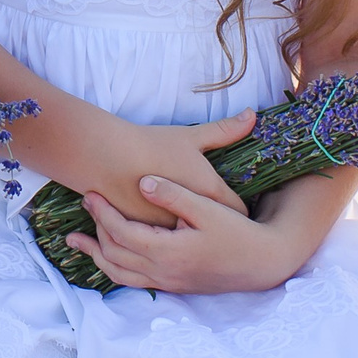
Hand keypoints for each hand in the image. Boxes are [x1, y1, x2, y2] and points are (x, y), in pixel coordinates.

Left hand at [66, 172, 294, 294]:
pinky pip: (133, 281)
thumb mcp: (209, 208)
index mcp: (168, 252)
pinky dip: (114, 268)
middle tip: (85, 203)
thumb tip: (143, 181)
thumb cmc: (238, 233)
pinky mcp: (173, 284)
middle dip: (96, 228)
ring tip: (77, 240)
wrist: (262, 264)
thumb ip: (174, 195)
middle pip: (115, 253)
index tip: (90, 193)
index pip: (122, 233)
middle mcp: (163, 272)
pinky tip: (108, 257)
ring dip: (96, 255)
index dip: (103, 213)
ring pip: (119, 273)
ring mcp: (167, 282)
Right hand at [76, 109, 254, 228]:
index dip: (239, 208)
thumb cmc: (151, 144)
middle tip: (216, 216)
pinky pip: (166, 243)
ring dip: (193, 234)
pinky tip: (164, 226)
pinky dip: (168, 237)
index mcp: (209, 192)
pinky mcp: (148, 238)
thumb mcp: (190, 136)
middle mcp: (194, 217)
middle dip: (217, 224)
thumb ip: (224, 129)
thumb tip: (252, 114)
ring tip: (193, 226)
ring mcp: (171, 230)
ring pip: (192, 240)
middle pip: (217, 228)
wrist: (106, 156)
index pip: (239, 211)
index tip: (235, 204)